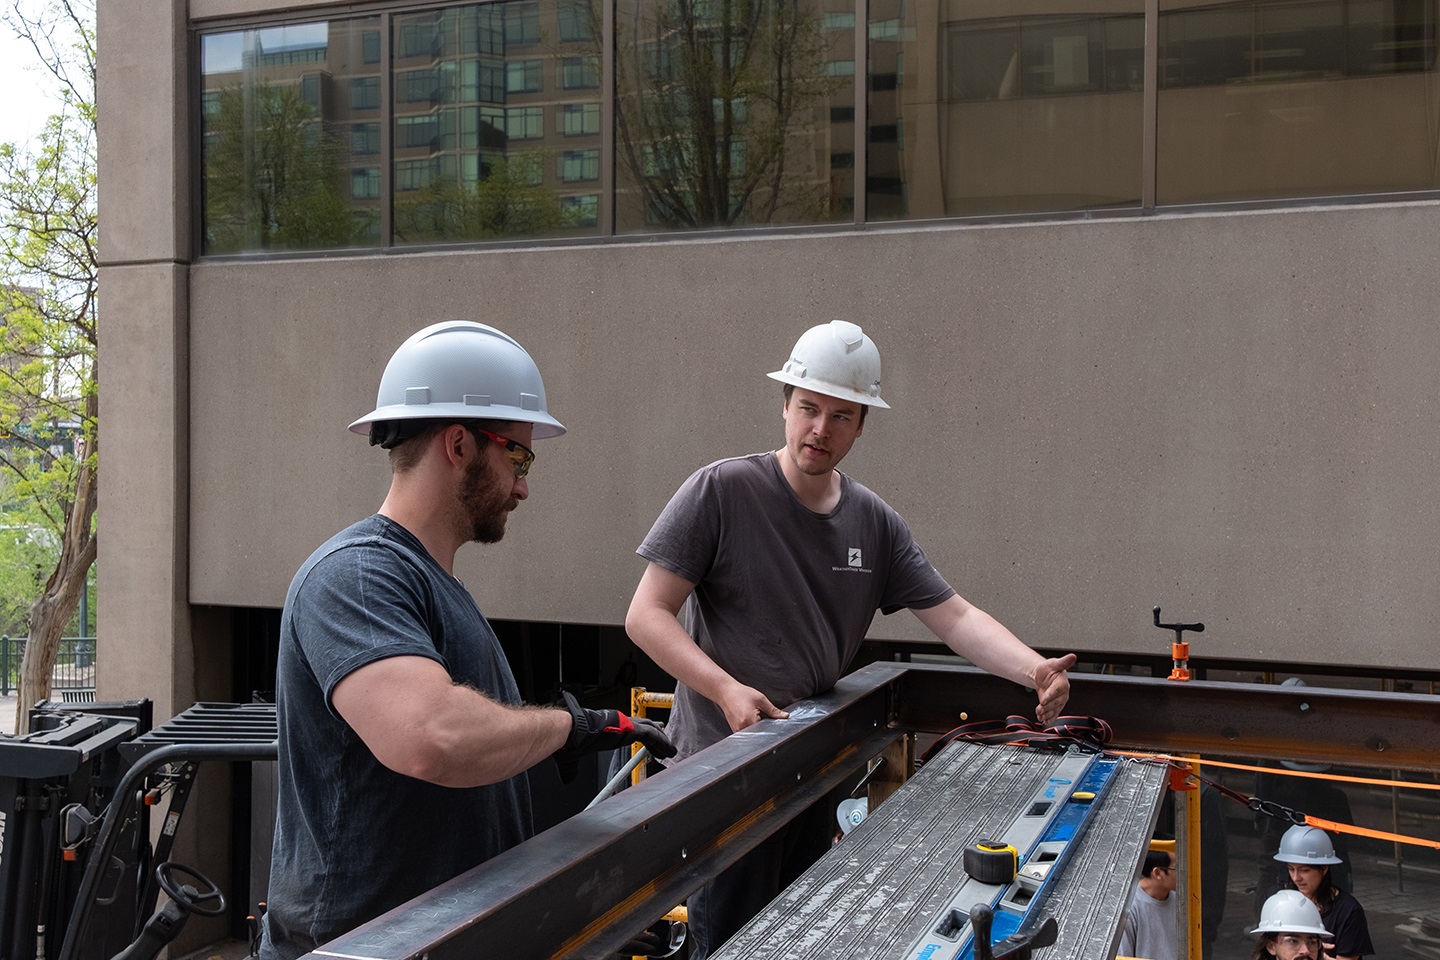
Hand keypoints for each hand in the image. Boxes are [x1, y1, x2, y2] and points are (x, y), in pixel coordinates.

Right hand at [554, 691, 675, 783]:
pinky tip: (667, 751)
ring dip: (662, 741)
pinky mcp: (632, 728)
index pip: (631, 728)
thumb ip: (573, 769)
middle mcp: (621, 722)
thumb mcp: (574, 756)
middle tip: (664, 746)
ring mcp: (627, 724)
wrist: (573, 731)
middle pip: (645, 726)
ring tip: (670, 751)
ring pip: (651, 730)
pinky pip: (652, 735)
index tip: (648, 744)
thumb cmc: (571, 739)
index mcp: (610, 726)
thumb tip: (568, 779)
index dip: (642, 735)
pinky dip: (661, 743)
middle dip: (656, 735)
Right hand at [718, 683, 787, 732]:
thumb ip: (773, 710)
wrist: (725, 692)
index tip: (772, 720)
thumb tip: (784, 716)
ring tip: (751, 714)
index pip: (766, 730)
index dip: (771, 725)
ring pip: (753, 734)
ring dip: (757, 727)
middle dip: (764, 726)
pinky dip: (750, 727)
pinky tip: (747, 717)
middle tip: (760, 714)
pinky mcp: (735, 730)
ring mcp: (737, 730)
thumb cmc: (741, 693)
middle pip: (759, 733)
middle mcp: (742, 728)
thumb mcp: (760, 699)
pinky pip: (747, 733)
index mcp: (749, 720)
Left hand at [1033, 653, 1077, 724]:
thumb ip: (1063, 662)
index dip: (1050, 695)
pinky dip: (1049, 718)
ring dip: (1047, 714)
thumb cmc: (1050, 669)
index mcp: (1063, 683)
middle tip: (1039, 709)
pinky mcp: (1054, 707)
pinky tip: (1044, 720)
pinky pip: (1053, 714)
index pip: (1057, 690)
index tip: (1043, 700)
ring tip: (1039, 715)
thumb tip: (1072, 656)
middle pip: (1056, 702)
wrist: (1044, 676)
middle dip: (1047, 707)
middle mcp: (1063, 693)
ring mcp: (1058, 701)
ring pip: (1054, 709)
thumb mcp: (1054, 663)